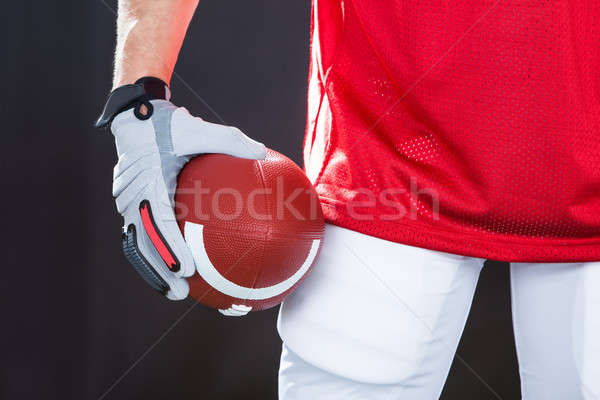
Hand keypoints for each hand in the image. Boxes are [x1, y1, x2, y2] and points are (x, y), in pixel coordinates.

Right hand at [110, 100, 265, 299]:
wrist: (135, 118)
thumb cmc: (168, 125)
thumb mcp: (198, 129)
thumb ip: (229, 140)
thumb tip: (262, 152)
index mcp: (148, 181)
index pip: (157, 221)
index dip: (170, 248)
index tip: (186, 269)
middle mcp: (132, 197)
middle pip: (143, 243)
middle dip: (161, 271)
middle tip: (181, 292)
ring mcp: (127, 203)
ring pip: (138, 245)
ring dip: (155, 269)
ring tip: (176, 292)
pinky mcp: (130, 206)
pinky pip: (139, 236)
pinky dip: (154, 254)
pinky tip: (174, 269)